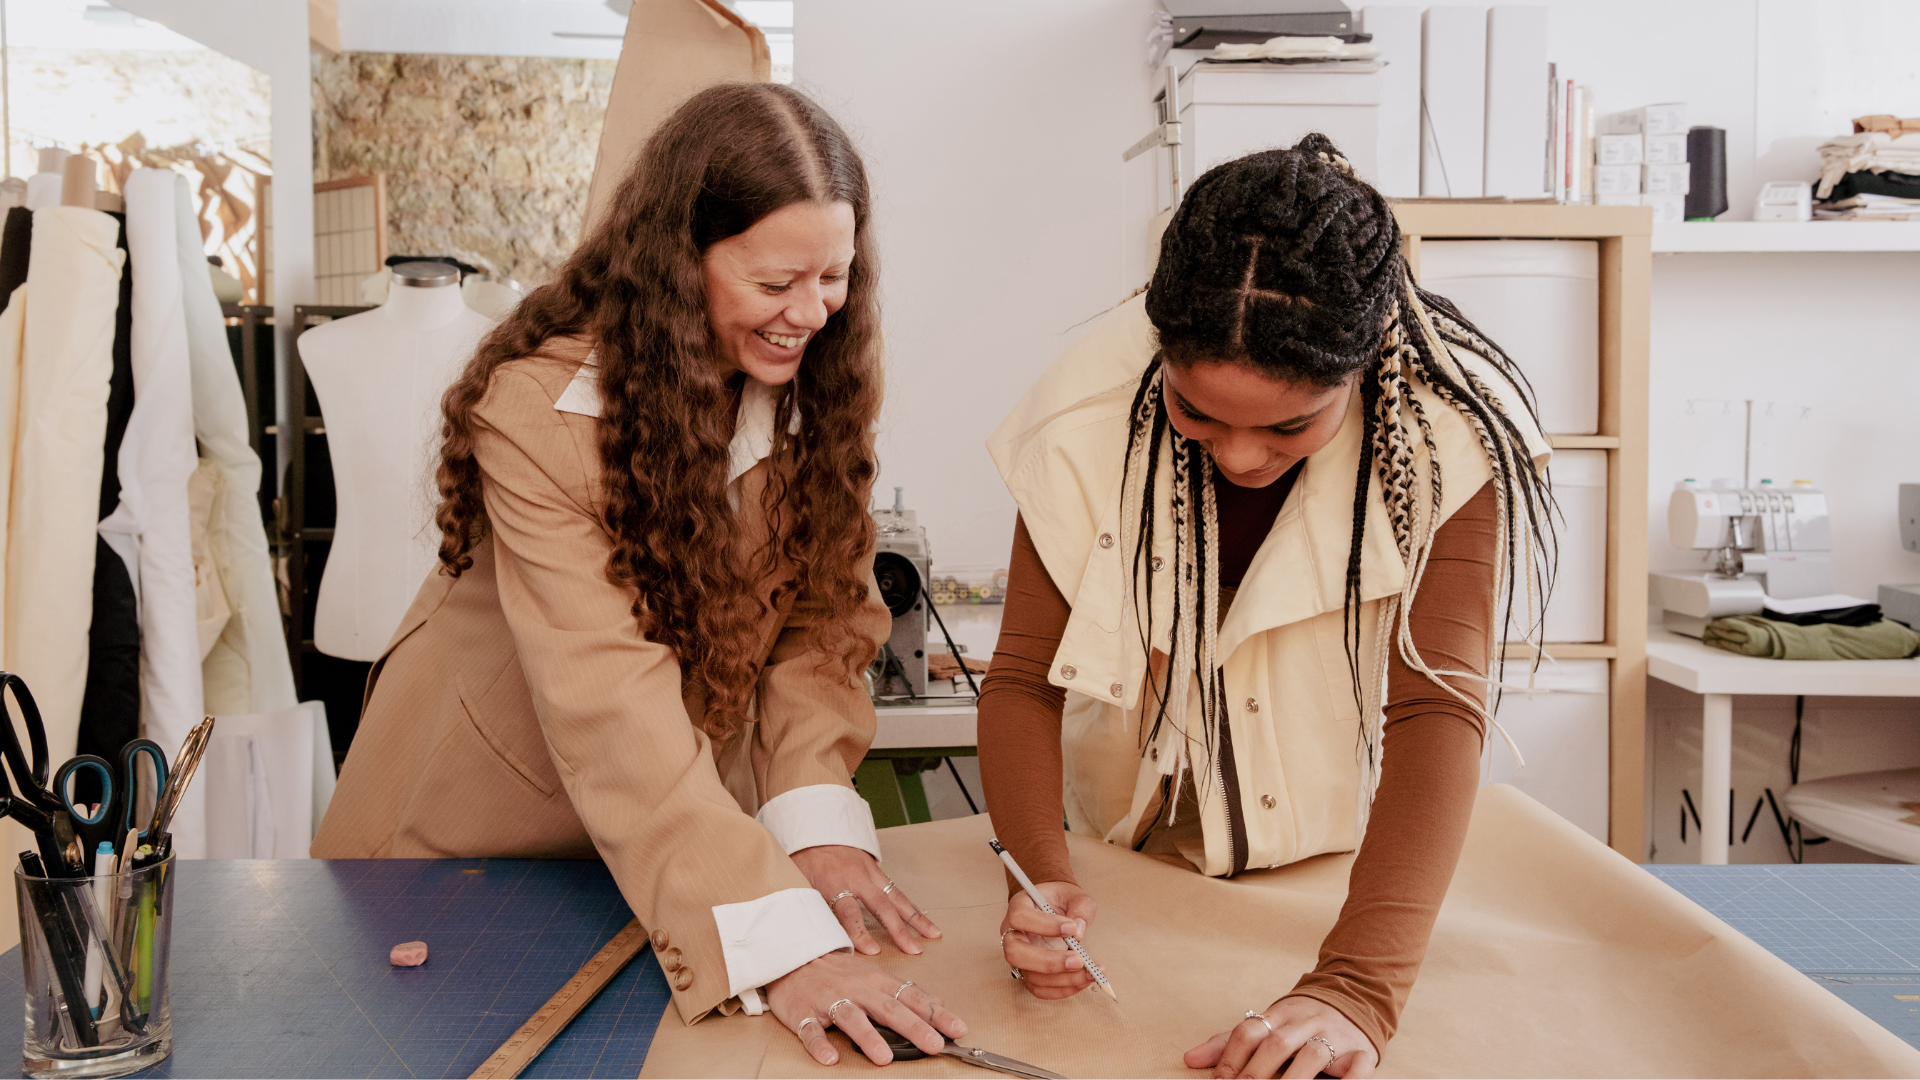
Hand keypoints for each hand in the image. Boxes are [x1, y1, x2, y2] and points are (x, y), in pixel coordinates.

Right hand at [766, 950, 967, 1065]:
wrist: (791, 955)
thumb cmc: (836, 970)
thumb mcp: (873, 976)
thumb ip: (904, 993)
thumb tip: (937, 1004)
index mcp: (876, 981)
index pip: (912, 998)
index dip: (936, 1015)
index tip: (958, 1029)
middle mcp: (857, 989)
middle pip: (888, 1008)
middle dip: (913, 1027)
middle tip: (933, 1045)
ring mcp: (829, 1000)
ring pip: (851, 1018)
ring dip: (868, 1038)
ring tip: (884, 1058)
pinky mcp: (803, 1012)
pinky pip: (811, 1030)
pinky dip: (819, 1044)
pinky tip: (830, 1057)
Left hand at [790, 844, 941, 955]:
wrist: (815, 825)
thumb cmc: (804, 858)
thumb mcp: (799, 883)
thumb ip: (809, 907)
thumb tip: (809, 935)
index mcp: (833, 883)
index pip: (848, 912)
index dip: (860, 932)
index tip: (873, 951)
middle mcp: (856, 878)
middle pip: (881, 906)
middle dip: (899, 930)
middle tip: (913, 950)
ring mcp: (870, 873)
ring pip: (896, 898)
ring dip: (915, 918)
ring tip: (932, 934)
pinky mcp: (876, 870)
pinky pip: (896, 890)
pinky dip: (911, 905)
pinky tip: (922, 918)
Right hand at [999, 880, 1098, 999]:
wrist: (1056, 910)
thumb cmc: (1061, 901)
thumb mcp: (1075, 896)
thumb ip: (1081, 909)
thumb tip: (1079, 933)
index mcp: (1019, 907)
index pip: (1020, 917)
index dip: (1044, 925)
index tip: (1072, 928)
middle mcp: (1012, 934)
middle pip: (1015, 953)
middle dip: (1049, 961)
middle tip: (1079, 960)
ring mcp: (1019, 957)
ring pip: (1031, 976)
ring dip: (1063, 979)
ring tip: (1091, 973)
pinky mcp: (1029, 973)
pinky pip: (1040, 989)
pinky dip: (1063, 989)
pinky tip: (1083, 981)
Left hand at [1184, 996, 1376, 1078]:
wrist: (1356, 996)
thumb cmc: (1301, 1021)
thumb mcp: (1267, 1025)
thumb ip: (1230, 1044)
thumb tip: (1189, 1060)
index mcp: (1279, 1014)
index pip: (1250, 1031)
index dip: (1232, 1057)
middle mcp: (1305, 1021)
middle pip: (1278, 1043)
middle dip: (1257, 1071)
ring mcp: (1334, 1035)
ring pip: (1314, 1054)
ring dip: (1294, 1078)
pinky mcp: (1362, 1050)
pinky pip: (1360, 1064)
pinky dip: (1351, 1079)